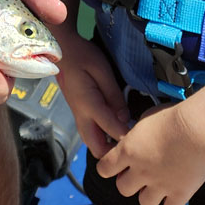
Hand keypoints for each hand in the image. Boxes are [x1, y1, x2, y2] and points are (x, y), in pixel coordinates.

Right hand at [54, 30, 130, 157]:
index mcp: (88, 105)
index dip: (127, 137)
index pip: (111, 129)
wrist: (61, 51)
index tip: (142, 140)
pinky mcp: (78, 114)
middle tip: (132, 143)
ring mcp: (78, 117)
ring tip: (125, 138)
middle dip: (114, 152)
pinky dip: (103, 139)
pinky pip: (91, 135)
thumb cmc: (83, 56)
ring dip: (108, 147)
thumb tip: (124, 117)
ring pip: (92, 144)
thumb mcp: (102, 70)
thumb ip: (114, 95)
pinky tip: (115, 129)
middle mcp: (81, 116)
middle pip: (97, 149)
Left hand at [96, 100, 204, 204]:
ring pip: (144, 202)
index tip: (115, 164)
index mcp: (128, 150)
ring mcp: (160, 185)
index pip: (104, 168)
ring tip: (158, 184)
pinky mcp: (180, 194)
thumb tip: (133, 141)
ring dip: (149, 195)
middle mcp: (140, 171)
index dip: (108, 167)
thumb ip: (136, 136)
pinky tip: (175, 193)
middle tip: (140, 173)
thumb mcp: (146, 118)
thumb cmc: (172, 116)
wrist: (198, 129)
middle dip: (128, 181)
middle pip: (123, 188)